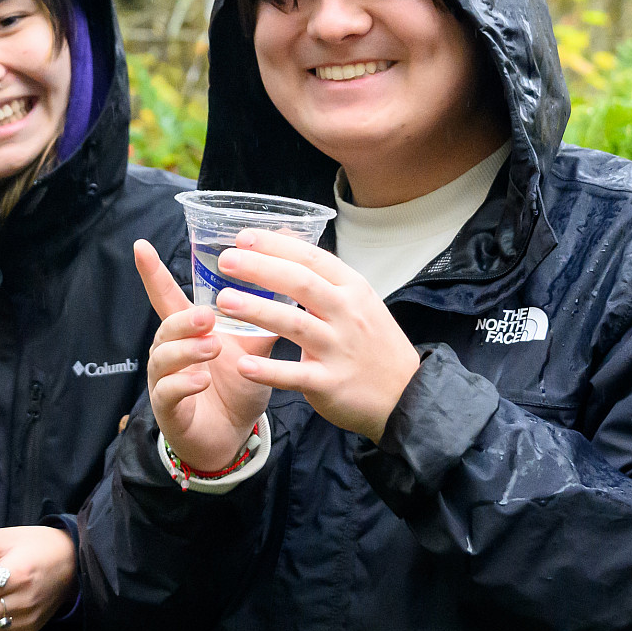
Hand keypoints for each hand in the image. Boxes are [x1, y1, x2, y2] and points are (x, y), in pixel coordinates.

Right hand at [133, 238, 273, 472]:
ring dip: (187, 350)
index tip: (141, 246)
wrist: (234, 434)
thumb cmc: (237, 384)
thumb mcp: (253, 348)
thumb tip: (289, 275)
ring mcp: (164, 379)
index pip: (167, 296)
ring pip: (164, 357)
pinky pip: (168, 391)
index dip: (153, 273)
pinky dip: (184, 383)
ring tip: (211, 346)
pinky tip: (201, 379)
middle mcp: (170, 350)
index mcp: (188, 330)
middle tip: (207, 316)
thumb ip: (263, 316)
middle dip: (185, 319)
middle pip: (166, 325)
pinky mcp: (168, 408)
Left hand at [205, 232, 424, 442]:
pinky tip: (242, 364)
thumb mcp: (359, 302)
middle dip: (260, 269)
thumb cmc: (374, 345)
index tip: (243, 236)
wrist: (407, 394)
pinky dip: (268, 370)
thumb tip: (284, 246)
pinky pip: (295, 375)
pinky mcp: (330, 383)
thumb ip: (325, 280)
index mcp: (353, 289)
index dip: (276, 246)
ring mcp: (339, 349)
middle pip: (301, 283)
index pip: (312, 258)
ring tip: (225, 301)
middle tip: (226, 261)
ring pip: (295, 324)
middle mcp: (347, 314)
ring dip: (258, 310)